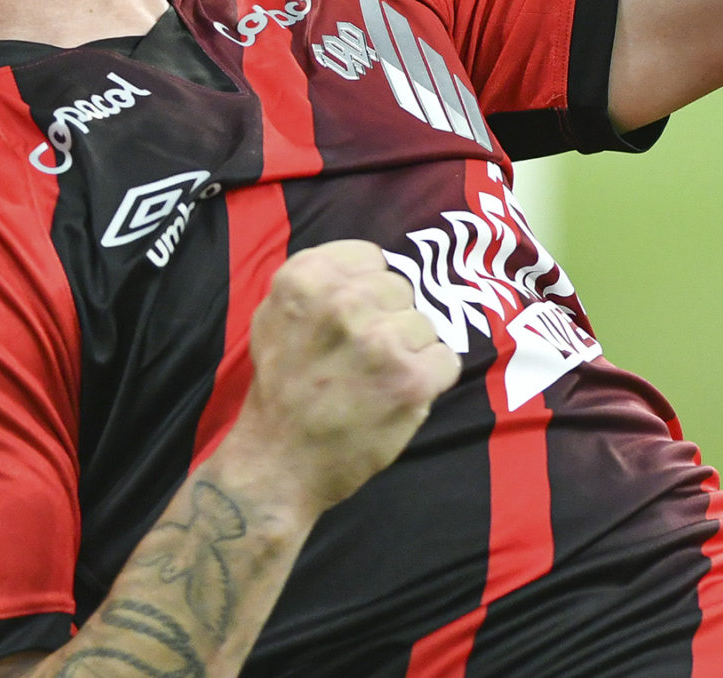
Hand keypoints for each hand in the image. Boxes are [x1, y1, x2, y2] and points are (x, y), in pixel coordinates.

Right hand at [219, 239, 459, 516]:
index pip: (371, 258)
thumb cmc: (281, 389)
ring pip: (426, 324)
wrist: (277, 463)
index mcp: (306, 277)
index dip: (367, 292)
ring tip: (374, 381)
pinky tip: (396, 396)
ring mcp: (378, 340)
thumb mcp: (276, 315)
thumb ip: (320, 282)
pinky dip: (430, 380)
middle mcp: (342, 300)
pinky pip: (446, 359)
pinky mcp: (409, 379)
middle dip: (388, 321)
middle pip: (401, 289)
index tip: (351, 321)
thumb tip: (375, 266)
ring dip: (409, 352)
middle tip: (359, 359)